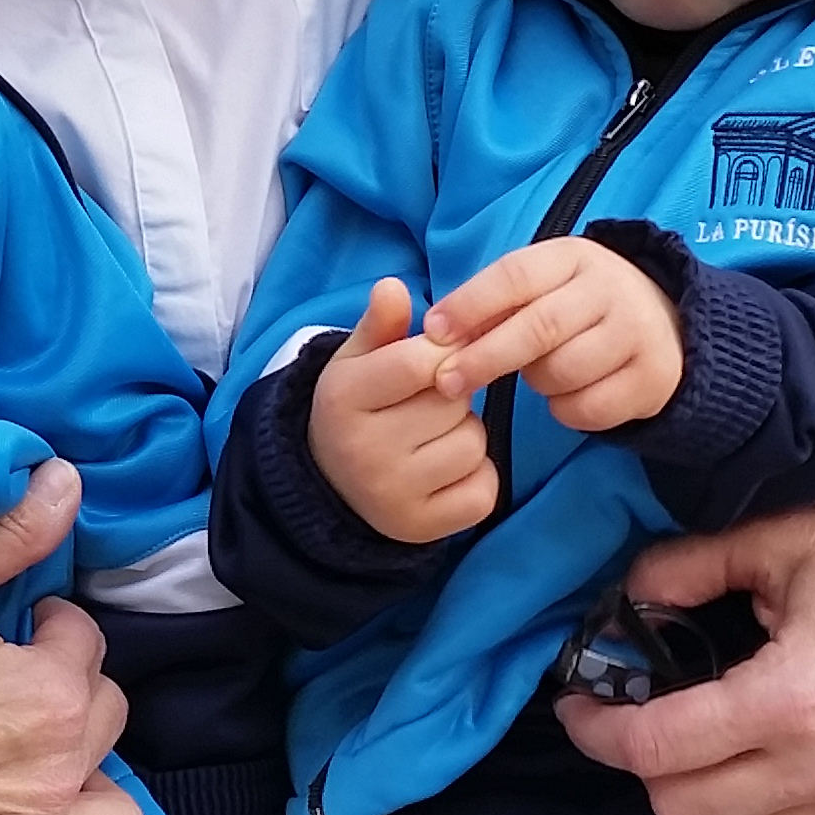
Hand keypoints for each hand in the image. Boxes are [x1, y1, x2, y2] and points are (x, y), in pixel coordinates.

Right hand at [0, 459, 150, 814]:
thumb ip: (9, 534)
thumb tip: (69, 481)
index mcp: (49, 694)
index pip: (84, 648)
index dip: (49, 632)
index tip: (14, 632)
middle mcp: (56, 775)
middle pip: (104, 727)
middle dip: (71, 704)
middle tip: (12, 698)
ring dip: (95, 798)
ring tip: (56, 781)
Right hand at [309, 280, 496, 542]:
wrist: (331, 485)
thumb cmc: (357, 409)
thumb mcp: (357, 360)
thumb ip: (379, 324)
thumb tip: (392, 286)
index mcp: (343, 398)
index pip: (416, 363)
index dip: (444, 352)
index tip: (444, 354)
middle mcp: (363, 451)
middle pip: (451, 403)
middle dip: (453, 396)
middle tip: (430, 402)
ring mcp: (392, 495)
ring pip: (472, 445)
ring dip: (466, 435)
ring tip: (435, 436)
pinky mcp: (422, 529)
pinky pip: (484, 490)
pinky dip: (477, 476)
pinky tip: (447, 470)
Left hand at [426, 238, 686, 435]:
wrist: (662, 324)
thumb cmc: (576, 306)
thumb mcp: (541, 287)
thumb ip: (493, 305)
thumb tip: (436, 336)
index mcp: (573, 257)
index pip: (515, 275)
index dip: (470, 304)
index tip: (433, 332)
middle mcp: (610, 289)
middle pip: (538, 327)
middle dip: (485, 357)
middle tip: (446, 382)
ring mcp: (638, 334)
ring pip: (562, 371)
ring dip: (536, 382)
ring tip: (540, 372)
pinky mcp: (654, 378)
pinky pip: (589, 408)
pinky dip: (566, 409)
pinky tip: (569, 393)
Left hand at [557, 443, 814, 814]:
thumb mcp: (779, 538)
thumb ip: (687, 569)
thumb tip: (627, 596)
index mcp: (792, 698)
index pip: (657, 751)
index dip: (599, 732)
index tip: (581, 708)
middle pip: (686, 810)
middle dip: (647, 767)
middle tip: (645, 724)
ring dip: (705, 802)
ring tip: (705, 750)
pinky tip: (764, 781)